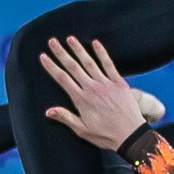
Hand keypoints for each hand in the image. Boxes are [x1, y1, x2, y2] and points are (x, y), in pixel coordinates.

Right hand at [37, 36, 147, 151]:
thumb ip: (65, 118)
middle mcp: (92, 88)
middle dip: (61, 53)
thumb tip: (48, 111)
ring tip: (70, 39)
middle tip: (52, 41)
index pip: (62, 79)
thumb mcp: (82, 130)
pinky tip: (95, 43)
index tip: (43, 56)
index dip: (51, 66)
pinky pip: (109, 64)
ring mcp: (106, 84)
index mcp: (81, 100)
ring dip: (78, 49)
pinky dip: (102, 53)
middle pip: (73, 67)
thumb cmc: (105, 135)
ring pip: (89, 62)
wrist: (130, 135)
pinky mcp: (119, 83)